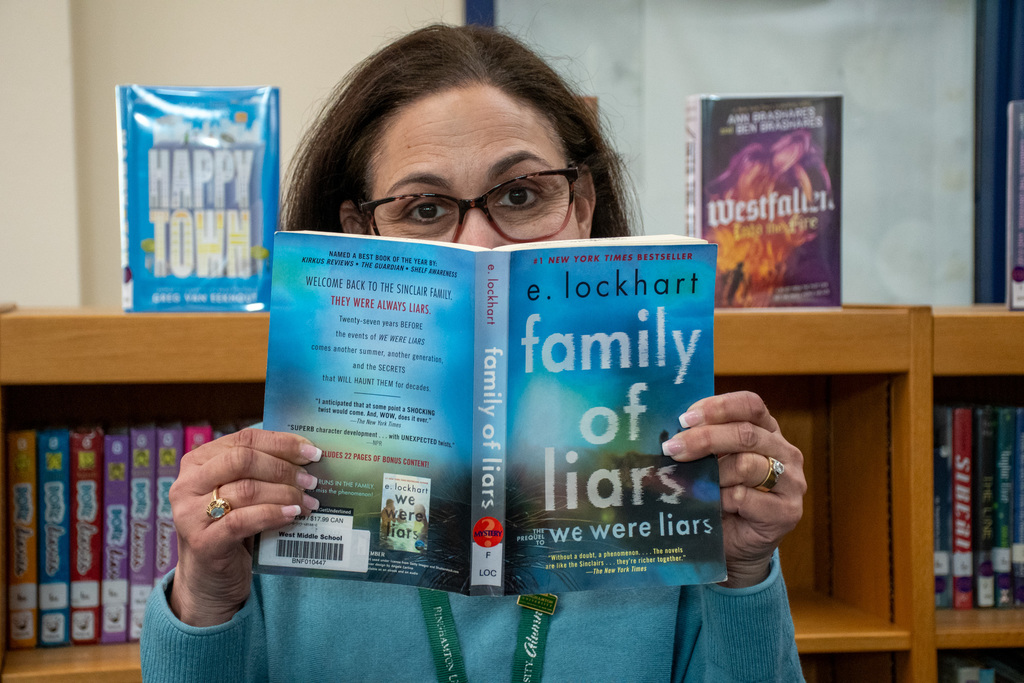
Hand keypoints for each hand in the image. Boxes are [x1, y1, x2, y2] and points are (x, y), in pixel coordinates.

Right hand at [167, 429, 321, 625]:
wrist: (208, 580)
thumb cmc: (230, 529)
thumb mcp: (239, 494)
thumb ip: (259, 472)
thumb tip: (306, 455)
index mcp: (197, 462)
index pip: (244, 439)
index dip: (282, 443)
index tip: (312, 452)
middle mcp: (187, 484)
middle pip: (243, 460)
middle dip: (283, 468)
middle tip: (311, 481)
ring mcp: (190, 514)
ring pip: (246, 489)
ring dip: (285, 494)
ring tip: (308, 502)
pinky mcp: (203, 542)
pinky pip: (243, 520)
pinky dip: (273, 514)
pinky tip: (293, 515)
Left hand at [661, 391, 804, 587]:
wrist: (736, 544)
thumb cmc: (721, 497)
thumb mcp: (712, 463)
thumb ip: (703, 444)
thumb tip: (671, 433)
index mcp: (768, 431)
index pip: (750, 404)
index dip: (718, 407)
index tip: (685, 418)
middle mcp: (786, 452)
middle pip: (746, 433)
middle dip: (704, 439)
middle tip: (672, 449)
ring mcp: (791, 483)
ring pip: (746, 465)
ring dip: (712, 474)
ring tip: (694, 485)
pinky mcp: (787, 512)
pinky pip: (745, 497)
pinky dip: (721, 500)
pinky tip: (712, 506)